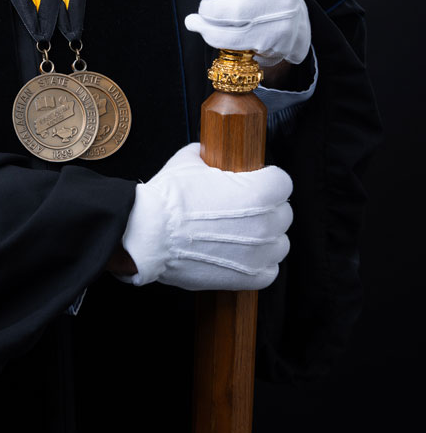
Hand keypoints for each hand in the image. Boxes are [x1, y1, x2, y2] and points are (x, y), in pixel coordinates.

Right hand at [121, 143, 292, 289]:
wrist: (148, 234)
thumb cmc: (169, 198)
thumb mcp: (189, 160)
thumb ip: (210, 157)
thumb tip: (210, 155)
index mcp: (259, 190)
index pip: (282, 182)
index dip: (266, 179)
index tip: (253, 182)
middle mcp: (265, 223)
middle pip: (283, 213)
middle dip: (266, 208)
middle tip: (242, 208)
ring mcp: (258, 252)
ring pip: (279, 243)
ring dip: (266, 238)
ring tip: (242, 233)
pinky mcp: (248, 277)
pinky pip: (270, 271)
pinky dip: (260, 264)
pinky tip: (242, 255)